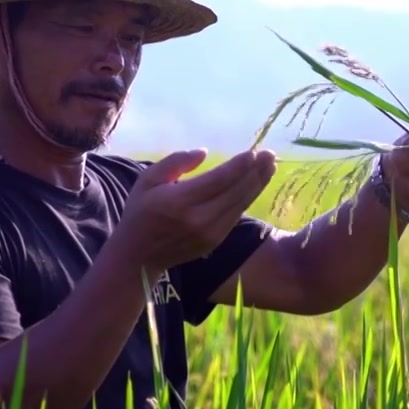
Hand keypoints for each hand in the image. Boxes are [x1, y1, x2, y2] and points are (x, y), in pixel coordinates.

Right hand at [112, 148, 276, 275]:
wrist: (138, 256)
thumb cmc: (140, 212)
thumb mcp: (147, 180)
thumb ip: (175, 163)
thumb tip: (203, 153)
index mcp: (180, 202)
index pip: (218, 181)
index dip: (239, 166)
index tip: (254, 152)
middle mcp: (199, 219)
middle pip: (235, 192)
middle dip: (255, 172)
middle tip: (270, 154)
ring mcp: (210, 233)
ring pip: (240, 205)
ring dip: (257, 184)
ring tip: (269, 166)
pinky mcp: (215, 241)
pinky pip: (235, 216)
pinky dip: (248, 198)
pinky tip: (255, 184)